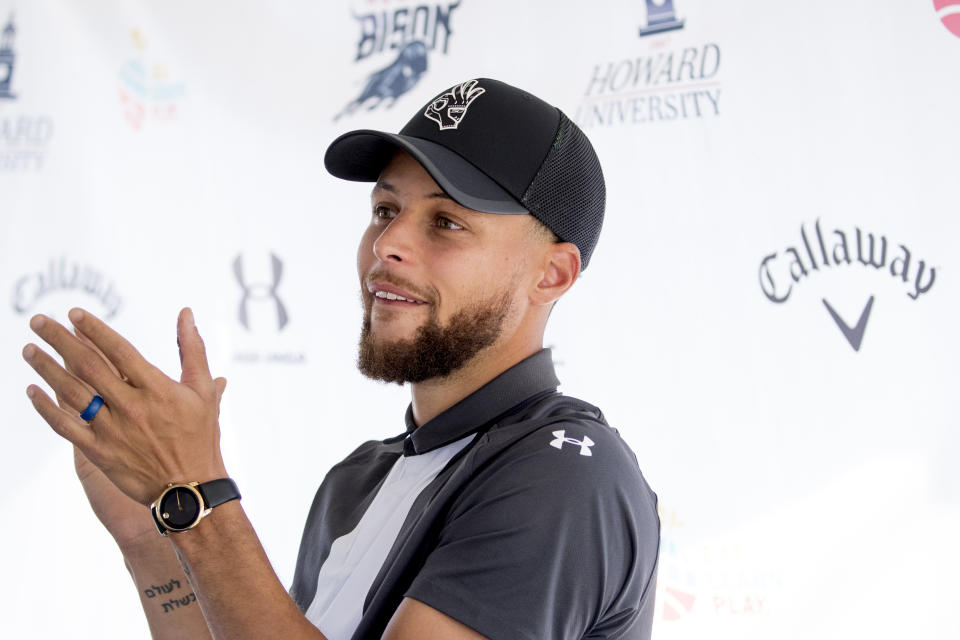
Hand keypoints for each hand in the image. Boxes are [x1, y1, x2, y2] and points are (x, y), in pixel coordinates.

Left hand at [52, 327, 227, 551]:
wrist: (190, 488)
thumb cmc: (200, 436)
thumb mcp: (204, 390)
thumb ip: (192, 349)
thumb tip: (185, 313)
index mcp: (157, 389)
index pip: (119, 351)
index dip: (94, 330)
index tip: (74, 314)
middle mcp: (132, 407)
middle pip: (88, 366)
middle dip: (60, 340)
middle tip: (38, 321)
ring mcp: (112, 430)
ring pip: (71, 393)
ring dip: (46, 368)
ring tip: (29, 350)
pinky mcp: (99, 452)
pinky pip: (65, 426)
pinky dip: (46, 408)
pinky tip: (32, 391)